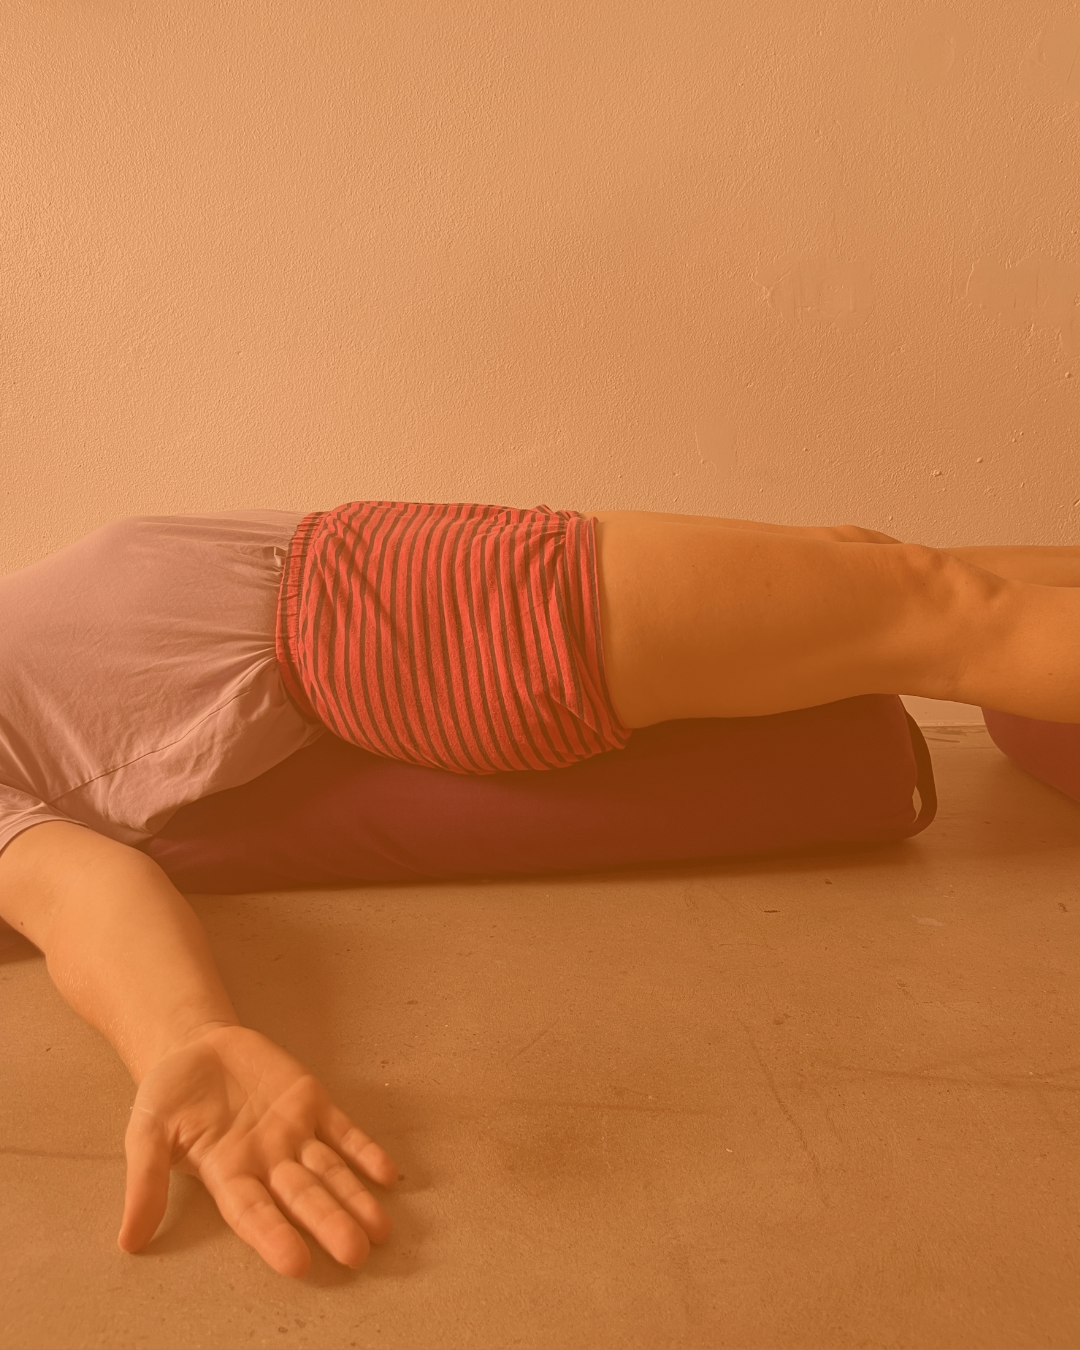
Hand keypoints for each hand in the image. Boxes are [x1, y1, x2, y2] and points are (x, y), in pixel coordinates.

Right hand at [116, 1024, 397, 1277]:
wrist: (195, 1045)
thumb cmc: (168, 1094)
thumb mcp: (147, 1132)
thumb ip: (144, 1180)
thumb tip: (127, 1241)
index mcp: (227, 1174)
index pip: (254, 1213)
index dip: (274, 1237)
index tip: (297, 1263)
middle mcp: (267, 1161)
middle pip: (303, 1198)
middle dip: (329, 1224)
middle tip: (356, 1253)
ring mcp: (294, 1133)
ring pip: (330, 1171)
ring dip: (356, 1198)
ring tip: (381, 1230)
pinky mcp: (312, 1102)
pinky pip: (345, 1131)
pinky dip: (365, 1151)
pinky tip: (386, 1173)